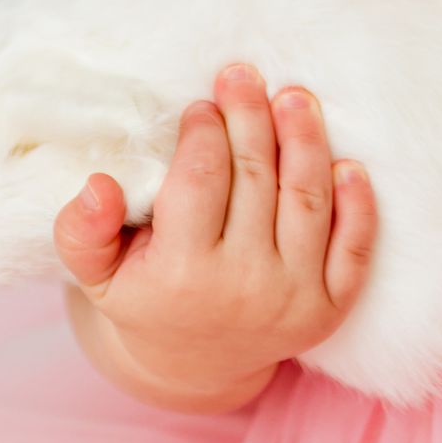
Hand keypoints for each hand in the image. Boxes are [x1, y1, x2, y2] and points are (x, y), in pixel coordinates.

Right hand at [53, 62, 375, 405]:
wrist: (194, 366)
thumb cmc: (145, 298)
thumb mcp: (96, 274)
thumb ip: (82, 231)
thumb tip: (99, 184)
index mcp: (183, 277)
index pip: (201, 179)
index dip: (203, 131)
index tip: (200, 105)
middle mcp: (244, 289)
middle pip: (257, 178)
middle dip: (250, 116)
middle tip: (242, 76)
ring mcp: (294, 300)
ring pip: (308, 200)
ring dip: (306, 139)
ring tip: (294, 96)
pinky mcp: (331, 308)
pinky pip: (355, 247)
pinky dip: (359, 203)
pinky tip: (348, 162)